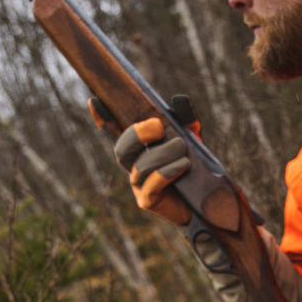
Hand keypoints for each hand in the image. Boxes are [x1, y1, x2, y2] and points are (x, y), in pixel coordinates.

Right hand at [88, 96, 199, 224]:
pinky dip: (167, 172)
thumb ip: (186, 121)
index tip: (94, 100)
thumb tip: (179, 99)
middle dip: (137, 134)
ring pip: (139, 166)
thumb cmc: (194, 169)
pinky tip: (183, 164)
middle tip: (159, 127)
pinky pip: (151, 184)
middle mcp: (134, 166)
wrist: (207, 202)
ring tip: (182, 149)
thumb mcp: (193, 140)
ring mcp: (138, 185)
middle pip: (122, 149)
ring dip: (162, 154)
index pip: (116, 133)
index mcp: (140, 149)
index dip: (103, 119)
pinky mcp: (147, 201)